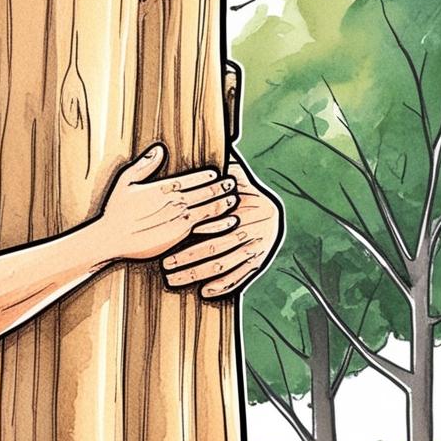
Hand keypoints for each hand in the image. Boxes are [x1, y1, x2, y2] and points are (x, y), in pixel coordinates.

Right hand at [97, 143, 239, 261]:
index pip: (195, 178)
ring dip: (224, 202)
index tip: (218, 174)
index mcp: (165, 186)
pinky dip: (220, 222)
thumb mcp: (125, 181)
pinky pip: (206, 226)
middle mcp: (176, 201)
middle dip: (222, 187)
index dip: (209, 176)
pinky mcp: (181, 234)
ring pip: (211, 207)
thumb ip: (144, 165)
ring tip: (234, 198)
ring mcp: (181, 218)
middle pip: (207, 191)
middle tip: (233, 184)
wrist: (111, 238)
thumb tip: (160, 150)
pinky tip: (230, 220)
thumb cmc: (116, 211)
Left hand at [162, 152, 279, 297]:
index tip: (173, 236)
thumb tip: (216, 148)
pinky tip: (205, 291)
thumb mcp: (237, 180)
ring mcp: (253, 249)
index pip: (216, 223)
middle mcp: (248, 233)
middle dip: (188, 258)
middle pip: (215, 249)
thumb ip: (224, 172)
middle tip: (166, 264)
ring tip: (175, 280)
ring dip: (197, 275)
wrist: (274, 211)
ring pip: (222, 266)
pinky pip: (240, 277)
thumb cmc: (245, 194)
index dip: (195, 231)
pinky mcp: (257, 262)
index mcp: (241, 212)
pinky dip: (224, 285)